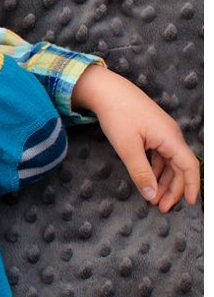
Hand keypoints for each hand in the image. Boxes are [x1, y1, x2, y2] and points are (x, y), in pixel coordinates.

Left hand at [72, 65, 199, 212]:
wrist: (106, 89)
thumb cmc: (117, 114)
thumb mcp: (127, 147)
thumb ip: (140, 172)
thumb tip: (151, 194)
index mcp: (170, 137)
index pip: (190, 166)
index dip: (192, 186)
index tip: (190, 204)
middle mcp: (171, 134)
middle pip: (180, 167)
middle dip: (173, 188)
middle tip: (161, 207)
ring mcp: (162, 132)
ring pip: (169, 161)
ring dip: (163, 180)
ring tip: (153, 197)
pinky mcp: (152, 130)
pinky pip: (160, 154)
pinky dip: (155, 168)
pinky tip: (148, 179)